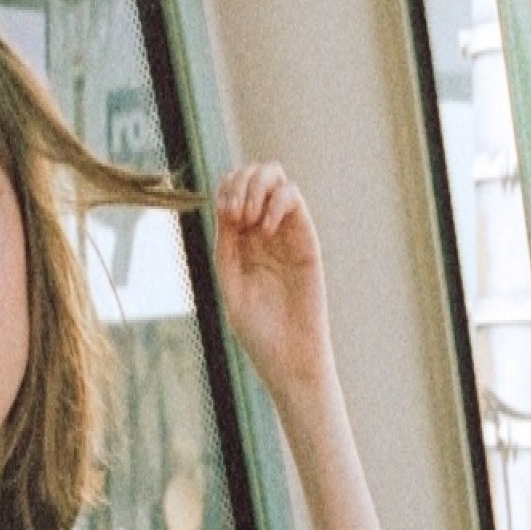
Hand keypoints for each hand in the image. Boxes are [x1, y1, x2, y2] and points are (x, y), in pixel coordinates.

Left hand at [214, 162, 332, 406]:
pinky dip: (277, 203)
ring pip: (276, 178)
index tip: (224, 216)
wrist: (289, 354)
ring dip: (257, 187)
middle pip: (254, 175)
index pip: (232, 190)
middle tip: (236, 214)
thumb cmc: (258, 330)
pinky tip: (267, 230)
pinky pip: (294, 199)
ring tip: (250, 219)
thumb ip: (227, 246)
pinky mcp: (306, 240)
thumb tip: (226, 206)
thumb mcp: (231, 284)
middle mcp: (262, 232)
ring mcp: (286, 234)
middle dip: (241, 181)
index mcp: (240, 242)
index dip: (225, 189)